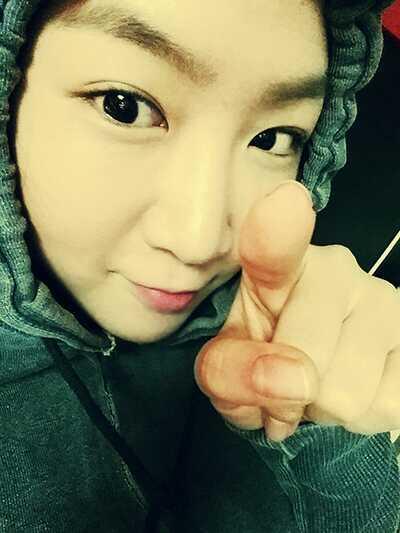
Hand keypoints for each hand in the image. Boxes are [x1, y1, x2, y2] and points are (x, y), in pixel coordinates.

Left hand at [194, 181, 399, 440]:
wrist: (312, 372)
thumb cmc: (260, 359)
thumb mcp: (225, 368)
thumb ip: (231, 372)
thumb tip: (293, 380)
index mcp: (275, 266)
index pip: (275, 246)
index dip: (277, 231)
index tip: (286, 204)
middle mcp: (336, 269)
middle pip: (306, 359)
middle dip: (286, 395)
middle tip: (283, 381)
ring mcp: (385, 300)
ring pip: (347, 394)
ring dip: (324, 409)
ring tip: (318, 383)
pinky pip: (389, 405)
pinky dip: (363, 418)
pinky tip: (354, 387)